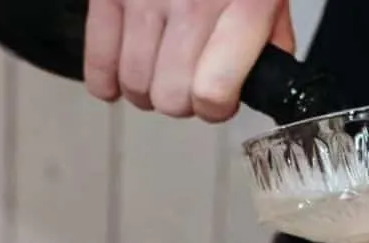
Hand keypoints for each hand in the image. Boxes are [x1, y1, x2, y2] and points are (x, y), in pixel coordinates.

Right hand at [84, 0, 294, 121]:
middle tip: (190, 77)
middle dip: (182, 99)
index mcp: (243, 0)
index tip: (220, 95)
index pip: (213, 93)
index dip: (218, 106)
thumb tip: (262, 79)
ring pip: (135, 87)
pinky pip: (98, 68)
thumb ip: (270, 31)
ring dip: (148, 89)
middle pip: (171, 99)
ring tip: (161, 64)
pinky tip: (127, 67)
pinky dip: (109, 81)